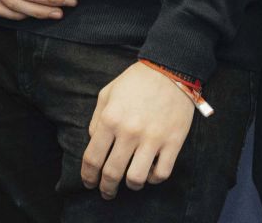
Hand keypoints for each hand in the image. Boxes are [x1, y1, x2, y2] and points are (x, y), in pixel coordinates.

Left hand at [80, 62, 196, 197]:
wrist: (170, 70)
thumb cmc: (136, 81)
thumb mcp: (107, 93)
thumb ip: (97, 119)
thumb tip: (94, 142)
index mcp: (110, 119)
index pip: (93, 158)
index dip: (88, 175)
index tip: (89, 182)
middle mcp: (129, 132)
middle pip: (112, 172)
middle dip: (106, 187)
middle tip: (106, 192)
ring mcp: (152, 139)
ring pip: (136, 178)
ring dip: (130, 185)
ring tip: (129, 183)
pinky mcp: (173, 143)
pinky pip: (161, 173)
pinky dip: (153, 179)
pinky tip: (149, 173)